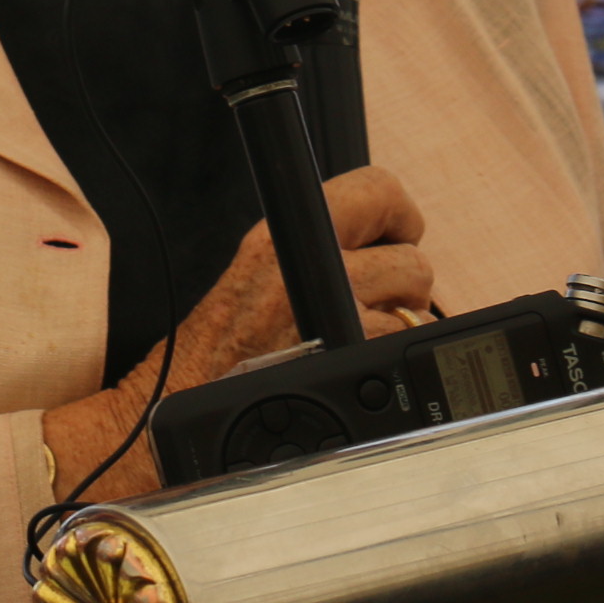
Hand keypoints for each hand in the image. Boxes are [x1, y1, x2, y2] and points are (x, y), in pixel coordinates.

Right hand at [40, 165, 432, 502]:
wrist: (188, 412)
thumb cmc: (218, 351)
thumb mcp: (258, 270)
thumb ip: (318, 247)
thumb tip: (384, 237)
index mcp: (285, 238)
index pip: (379, 190)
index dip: (398, 215)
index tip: (395, 234)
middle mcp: (314, 270)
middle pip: (411, 258)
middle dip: (400, 285)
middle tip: (368, 303)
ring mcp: (339, 319)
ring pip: (415, 308)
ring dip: (396, 325)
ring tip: (351, 340)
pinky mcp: (354, 363)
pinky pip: (402, 349)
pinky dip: (387, 361)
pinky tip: (351, 369)